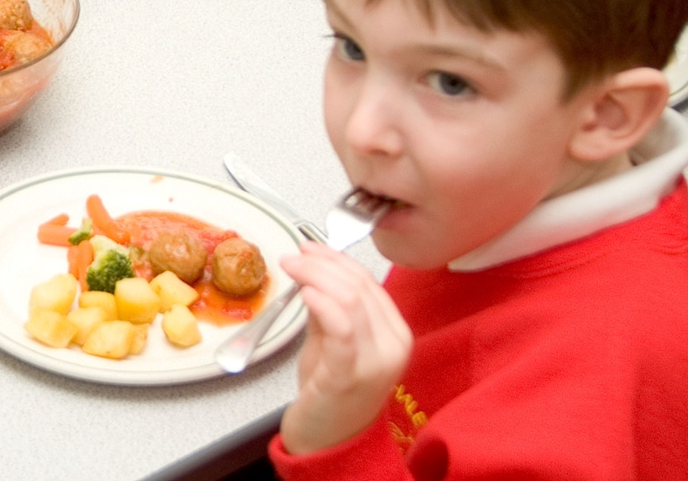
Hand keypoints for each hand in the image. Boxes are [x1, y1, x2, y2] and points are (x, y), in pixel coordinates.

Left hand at [278, 245, 410, 455]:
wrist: (329, 440)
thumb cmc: (331, 393)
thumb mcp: (332, 339)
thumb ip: (328, 306)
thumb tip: (313, 269)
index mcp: (395, 333)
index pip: (369, 282)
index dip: (336, 259)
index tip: (310, 248)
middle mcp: (394, 345)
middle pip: (359, 286)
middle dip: (321, 263)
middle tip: (293, 257)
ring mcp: (376, 361)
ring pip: (350, 299)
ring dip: (316, 276)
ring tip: (292, 269)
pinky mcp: (351, 373)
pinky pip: (342, 327)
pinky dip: (322, 303)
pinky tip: (305, 292)